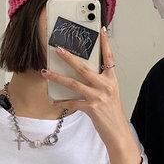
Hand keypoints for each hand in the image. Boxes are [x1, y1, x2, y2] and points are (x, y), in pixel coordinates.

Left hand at [44, 27, 133, 163]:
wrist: (117, 132)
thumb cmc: (113, 113)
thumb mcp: (110, 94)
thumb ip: (99, 83)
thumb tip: (84, 74)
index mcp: (111, 80)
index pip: (109, 58)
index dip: (105, 44)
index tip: (102, 30)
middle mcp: (105, 86)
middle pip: (84, 68)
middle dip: (69, 57)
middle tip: (58, 49)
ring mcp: (97, 97)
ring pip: (74, 83)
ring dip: (58, 77)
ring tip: (46, 72)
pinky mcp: (91, 108)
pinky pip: (72, 102)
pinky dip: (62, 101)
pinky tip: (53, 100)